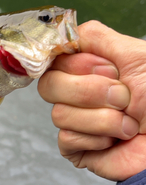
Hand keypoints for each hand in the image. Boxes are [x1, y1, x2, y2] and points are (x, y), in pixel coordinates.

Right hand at [38, 21, 145, 180]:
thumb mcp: (135, 55)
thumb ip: (95, 37)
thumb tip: (62, 36)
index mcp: (90, 68)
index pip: (55, 58)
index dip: (79, 64)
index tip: (110, 70)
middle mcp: (79, 93)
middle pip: (49, 84)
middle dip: (91, 92)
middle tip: (124, 98)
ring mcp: (76, 121)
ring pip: (59, 114)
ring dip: (103, 119)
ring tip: (129, 123)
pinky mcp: (76, 149)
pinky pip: (66, 139)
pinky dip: (97, 138)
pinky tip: (116, 140)